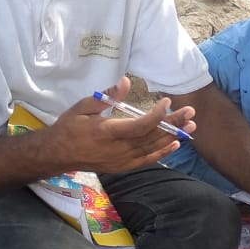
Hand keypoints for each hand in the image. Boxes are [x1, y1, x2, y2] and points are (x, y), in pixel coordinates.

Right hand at [50, 76, 195, 173]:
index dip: (157, 115)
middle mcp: (118, 149)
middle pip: (152, 136)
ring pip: (153, 148)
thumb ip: (106, 97)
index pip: (140, 126)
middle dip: (173, 123)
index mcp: (108, 133)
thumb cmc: (70, 127)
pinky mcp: (123, 167)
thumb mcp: (83, 106)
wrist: (58, 154)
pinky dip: (163, 152)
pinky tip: (175, 144)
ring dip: (173, 137)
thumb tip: (125, 81)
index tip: (167, 101)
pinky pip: (147, 160)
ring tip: (191, 125)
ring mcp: (122, 161)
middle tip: (191, 111)